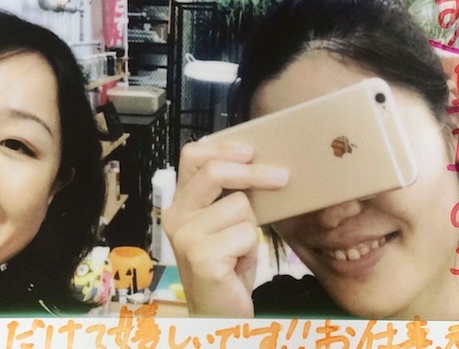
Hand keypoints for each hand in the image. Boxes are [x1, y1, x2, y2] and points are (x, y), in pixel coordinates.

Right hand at [163, 140, 288, 316]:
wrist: (219, 311)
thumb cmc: (228, 265)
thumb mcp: (226, 222)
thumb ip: (229, 194)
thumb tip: (260, 162)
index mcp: (180, 203)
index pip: (192, 157)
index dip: (222, 148)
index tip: (250, 151)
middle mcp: (176, 216)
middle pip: (214, 172)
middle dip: (253, 173)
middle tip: (282, 177)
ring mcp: (186, 236)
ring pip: (239, 205)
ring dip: (251, 226)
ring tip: (240, 248)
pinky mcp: (202, 256)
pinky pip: (246, 233)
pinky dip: (252, 248)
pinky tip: (238, 264)